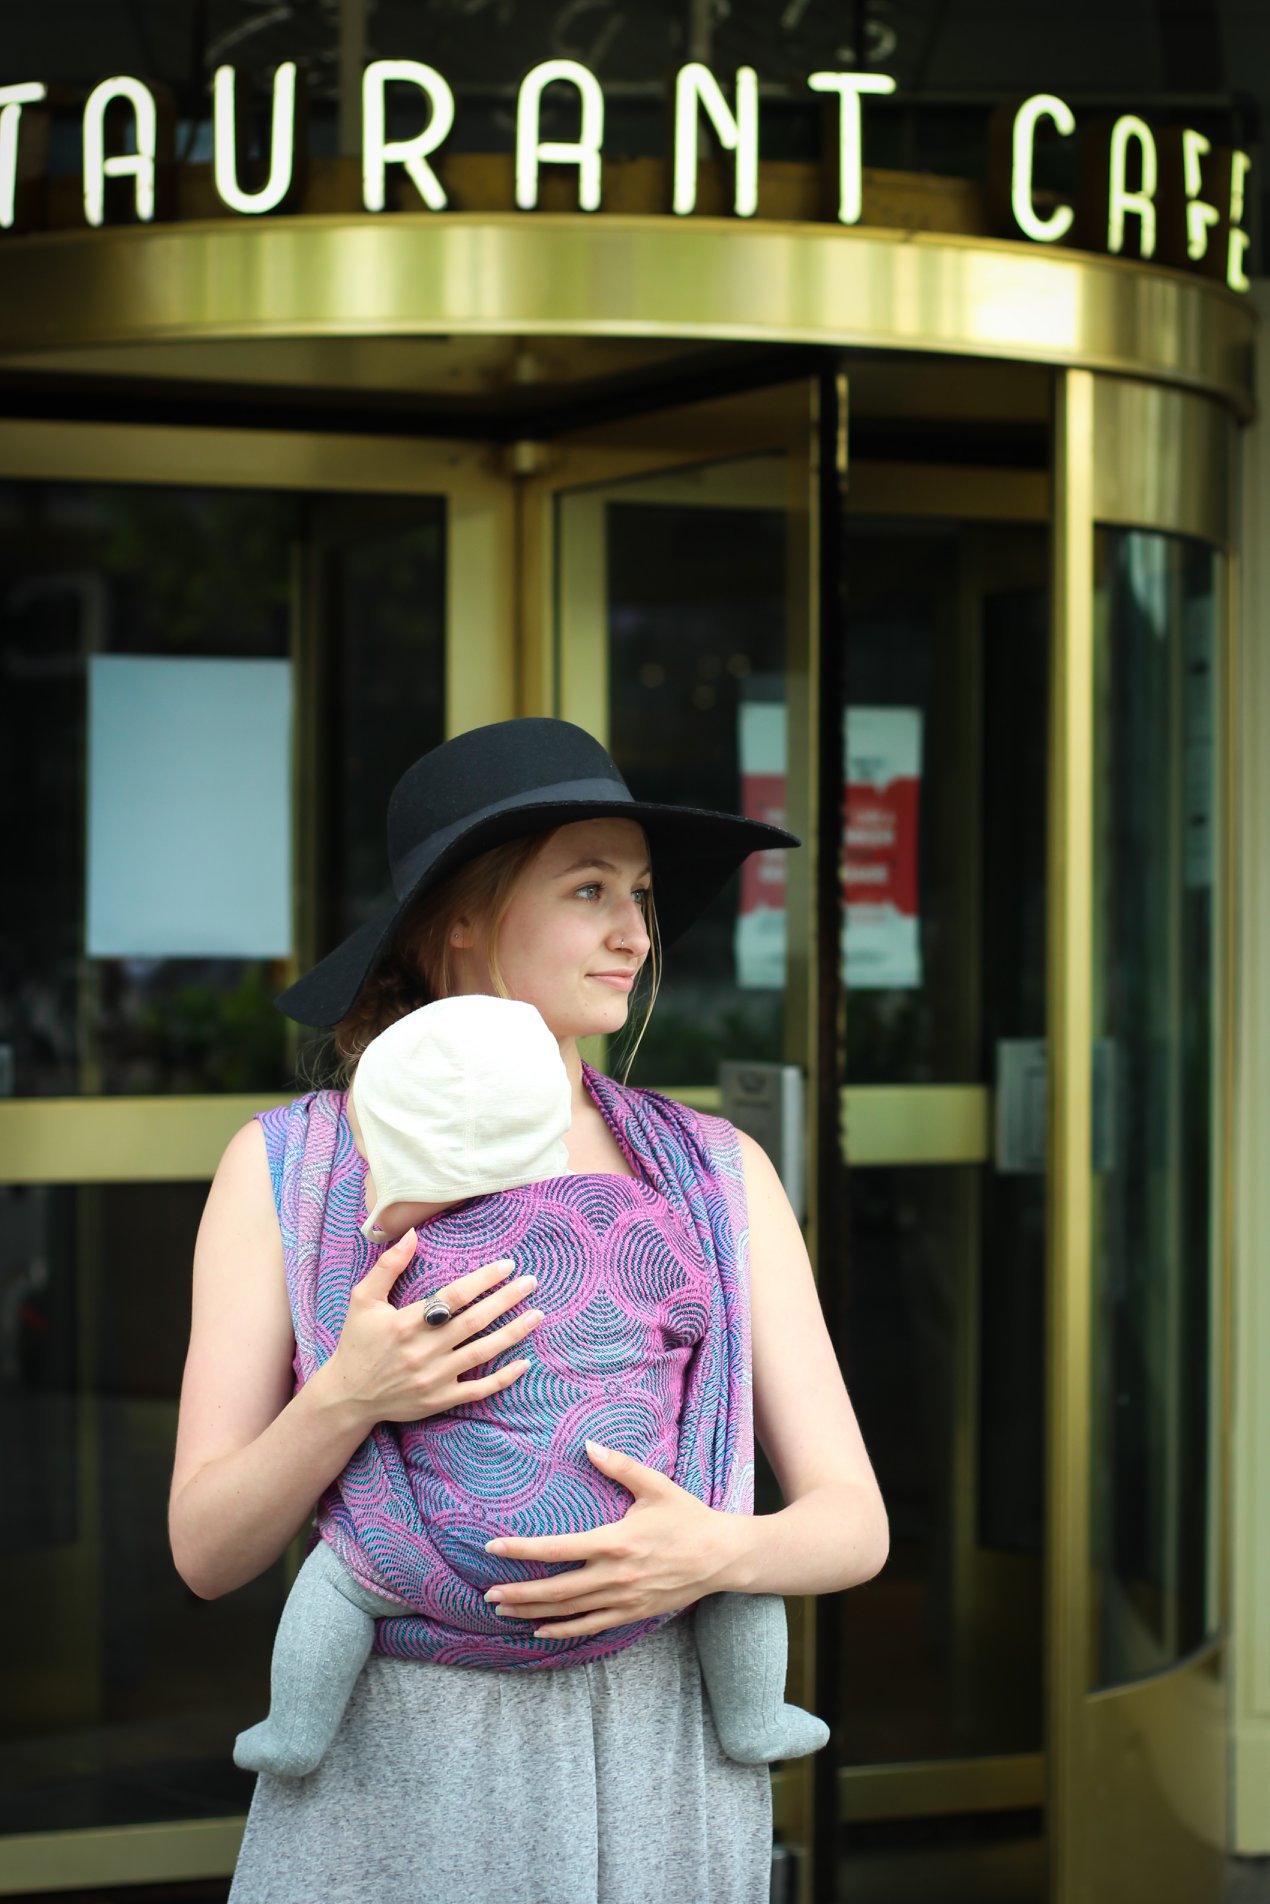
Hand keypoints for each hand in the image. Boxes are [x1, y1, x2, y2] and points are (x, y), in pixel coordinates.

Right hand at [319, 1237, 543, 1431]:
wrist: (348, 1396)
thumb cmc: (357, 1342)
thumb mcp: (363, 1299)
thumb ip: (388, 1266)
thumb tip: (411, 1234)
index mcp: (406, 1323)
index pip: (453, 1296)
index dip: (483, 1280)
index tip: (508, 1265)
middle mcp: (423, 1350)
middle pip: (474, 1322)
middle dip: (506, 1300)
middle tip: (531, 1283)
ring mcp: (434, 1378)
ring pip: (482, 1353)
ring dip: (513, 1333)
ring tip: (537, 1315)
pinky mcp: (440, 1400)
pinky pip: (479, 1390)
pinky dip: (504, 1378)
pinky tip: (525, 1363)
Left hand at [481, 1442, 745, 1638]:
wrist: (721, 1556)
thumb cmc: (687, 1517)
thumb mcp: (656, 1485)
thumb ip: (620, 1466)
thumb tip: (589, 1446)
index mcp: (616, 1541)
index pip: (557, 1548)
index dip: (522, 1550)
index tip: (493, 1547)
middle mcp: (615, 1575)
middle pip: (555, 1588)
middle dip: (518, 1592)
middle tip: (487, 1593)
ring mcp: (623, 1599)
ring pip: (568, 1611)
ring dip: (533, 1612)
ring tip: (503, 1610)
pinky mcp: (632, 1613)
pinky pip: (591, 1626)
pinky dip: (563, 1630)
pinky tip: (540, 1631)